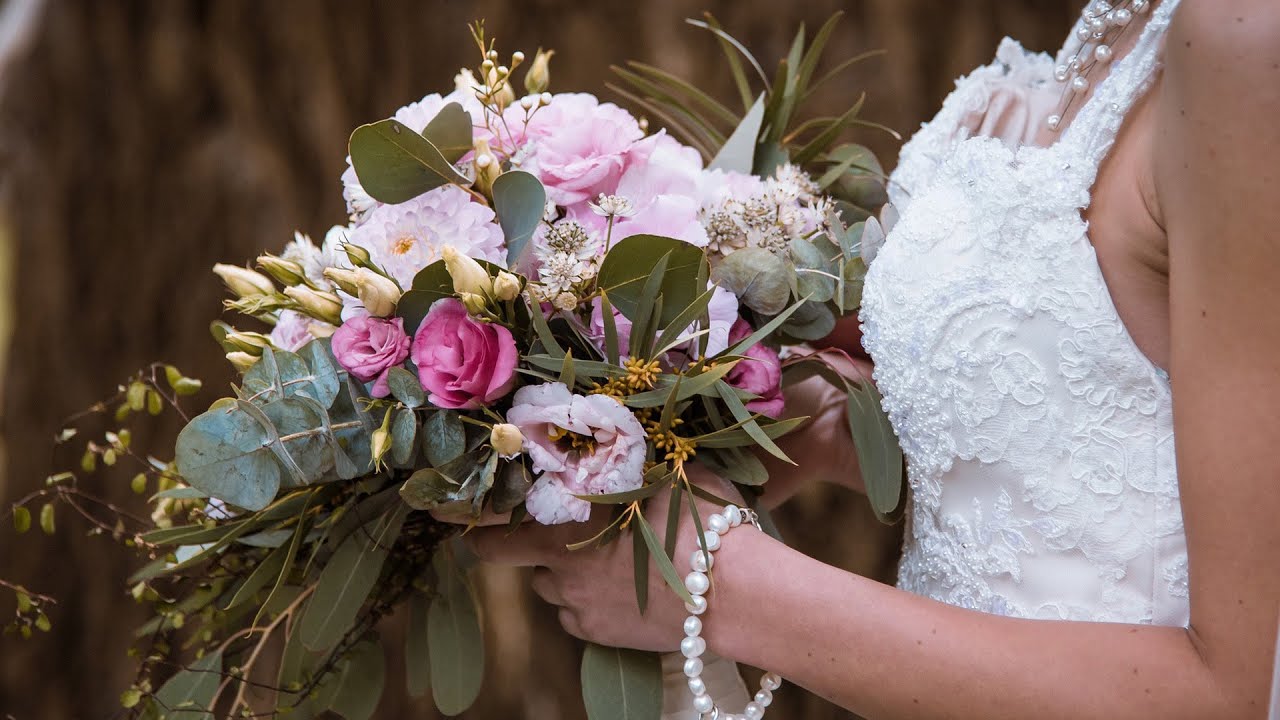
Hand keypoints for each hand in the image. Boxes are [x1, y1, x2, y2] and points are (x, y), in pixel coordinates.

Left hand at [464, 465, 744, 651]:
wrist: (734, 590)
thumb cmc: (701, 518)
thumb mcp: (662, 470)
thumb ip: (623, 457)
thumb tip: (611, 431)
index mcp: (564, 520)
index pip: (491, 522)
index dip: (463, 514)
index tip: (441, 509)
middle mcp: (559, 564)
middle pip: (506, 556)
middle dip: (502, 545)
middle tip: (510, 536)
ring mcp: (575, 603)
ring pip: (550, 585)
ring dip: (562, 572)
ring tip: (604, 560)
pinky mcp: (596, 633)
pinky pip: (576, 615)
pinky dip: (587, 604)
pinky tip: (622, 591)